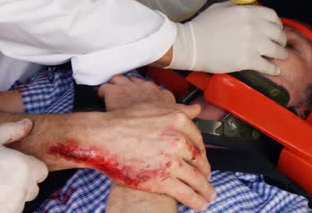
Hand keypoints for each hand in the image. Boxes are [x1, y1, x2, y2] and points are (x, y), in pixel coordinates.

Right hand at [0, 120, 48, 212]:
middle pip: (31, 189)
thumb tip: (28, 124)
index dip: (28, 168)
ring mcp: (8, 209)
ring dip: (6, 198)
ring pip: (17, 204)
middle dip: (19, 184)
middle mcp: (20, 191)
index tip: (10, 166)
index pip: (41, 172)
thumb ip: (11, 131)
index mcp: (23, 167)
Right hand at [74, 76, 214, 210]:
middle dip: (206, 172)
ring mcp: (171, 161)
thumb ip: (179, 110)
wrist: (102, 137)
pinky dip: (195, 200)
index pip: (199, 141)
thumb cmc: (123, 122)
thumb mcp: (154, 108)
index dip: (202, 153)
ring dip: (205, 190)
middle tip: (207, 178)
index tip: (202, 160)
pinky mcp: (161, 179)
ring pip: (196, 179)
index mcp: (179, 121)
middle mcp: (178, 140)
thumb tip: (196, 110)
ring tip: (209, 196)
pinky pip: (185, 192)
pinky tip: (199, 204)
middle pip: (200, 160)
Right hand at [168, 1, 286, 75]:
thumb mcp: (220, 8)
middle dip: (281, 40)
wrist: (190, 45)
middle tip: (280, 44)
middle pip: (278, 34)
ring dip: (281, 54)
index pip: (273, 16)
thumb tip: (246, 8)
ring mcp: (252, 44)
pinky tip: (276, 70)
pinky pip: (267, 66)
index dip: (277, 24)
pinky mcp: (247, 61)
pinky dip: (273, 69)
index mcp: (248, 12)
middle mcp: (254, 27)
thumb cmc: (201, 25)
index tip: (276, 29)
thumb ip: (236, 7)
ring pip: (276, 50)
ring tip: (280, 57)